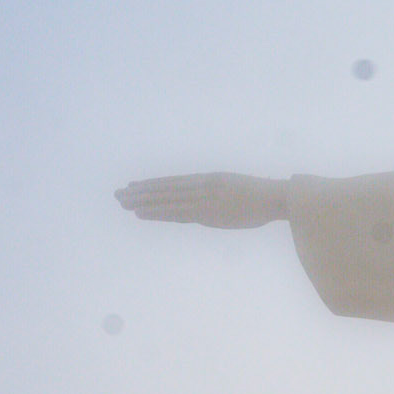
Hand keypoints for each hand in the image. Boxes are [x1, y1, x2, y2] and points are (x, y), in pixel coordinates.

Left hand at [115, 173, 288, 227]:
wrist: (275, 197)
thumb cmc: (263, 199)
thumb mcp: (237, 193)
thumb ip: (220, 200)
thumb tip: (211, 210)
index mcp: (207, 181)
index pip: (173, 183)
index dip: (153, 186)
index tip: (135, 187)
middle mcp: (200, 187)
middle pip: (164, 189)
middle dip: (140, 193)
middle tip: (118, 195)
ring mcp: (201, 198)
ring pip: (164, 199)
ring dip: (141, 201)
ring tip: (122, 202)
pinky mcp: (206, 211)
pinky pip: (175, 212)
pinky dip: (155, 212)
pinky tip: (140, 212)